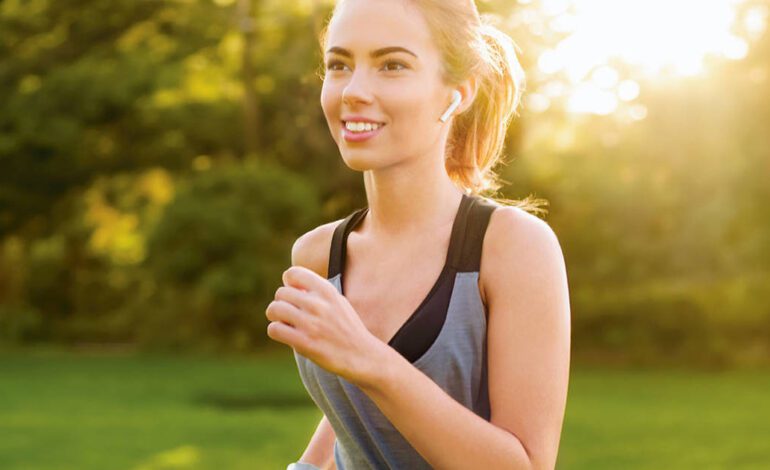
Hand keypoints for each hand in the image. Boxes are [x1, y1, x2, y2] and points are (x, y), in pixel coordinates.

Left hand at [266, 266, 386, 386]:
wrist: (360, 354)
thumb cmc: (345, 327)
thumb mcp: (337, 301)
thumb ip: (316, 291)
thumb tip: (288, 284)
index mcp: (327, 291)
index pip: (293, 274)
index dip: (288, 283)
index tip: (294, 293)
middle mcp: (318, 304)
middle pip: (281, 293)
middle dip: (282, 302)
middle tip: (291, 313)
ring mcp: (311, 324)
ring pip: (273, 309)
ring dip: (276, 316)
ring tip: (286, 322)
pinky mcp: (304, 342)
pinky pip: (274, 329)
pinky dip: (276, 331)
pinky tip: (286, 334)